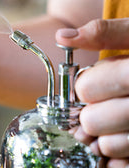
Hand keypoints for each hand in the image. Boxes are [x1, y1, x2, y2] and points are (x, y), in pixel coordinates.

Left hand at [57, 19, 128, 165]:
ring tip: (116, 118)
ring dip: (104, 134)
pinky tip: (123, 135)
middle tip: (103, 103)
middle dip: (90, 111)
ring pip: (108, 146)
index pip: (87, 88)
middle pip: (93, 121)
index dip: (84, 86)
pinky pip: (124, 163)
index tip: (92, 82)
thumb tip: (64, 36)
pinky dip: (119, 153)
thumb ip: (106, 32)